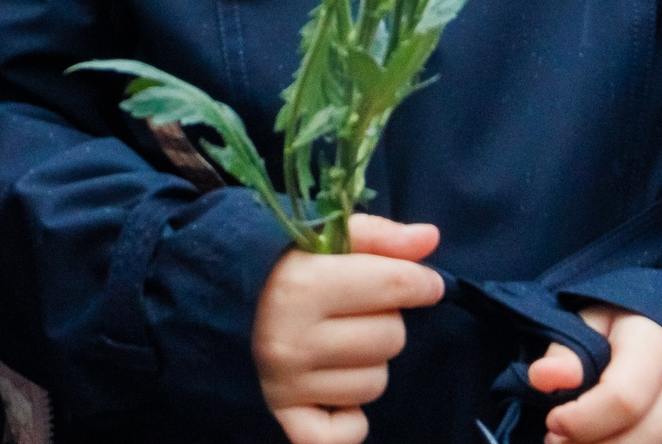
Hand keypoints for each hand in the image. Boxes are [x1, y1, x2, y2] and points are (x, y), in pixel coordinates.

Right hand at [253, 215, 445, 443]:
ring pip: (377, 382)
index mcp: (301, 285)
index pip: (395, 285)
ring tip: (338, 345)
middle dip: (384, 321)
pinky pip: (347, 434)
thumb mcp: (331, 241)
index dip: (421, 283)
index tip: (424, 284)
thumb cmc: (293, 270)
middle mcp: (291, 339)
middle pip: (392, 337)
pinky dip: (352, 419)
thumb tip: (430, 238)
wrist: (232, 308)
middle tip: (354, 313)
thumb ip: (382, 237)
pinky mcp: (289, 417)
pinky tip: (336, 389)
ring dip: (369, 364)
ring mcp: (288, 384)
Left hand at [530, 308, 661, 442]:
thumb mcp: (584, 327)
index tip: (552, 422)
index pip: (624, 400)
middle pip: (639, 439)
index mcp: (656, 349)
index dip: (582, 420)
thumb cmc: (610, 335)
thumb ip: (563, 353)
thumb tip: (542, 378)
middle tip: (556, 440)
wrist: (654, 340)